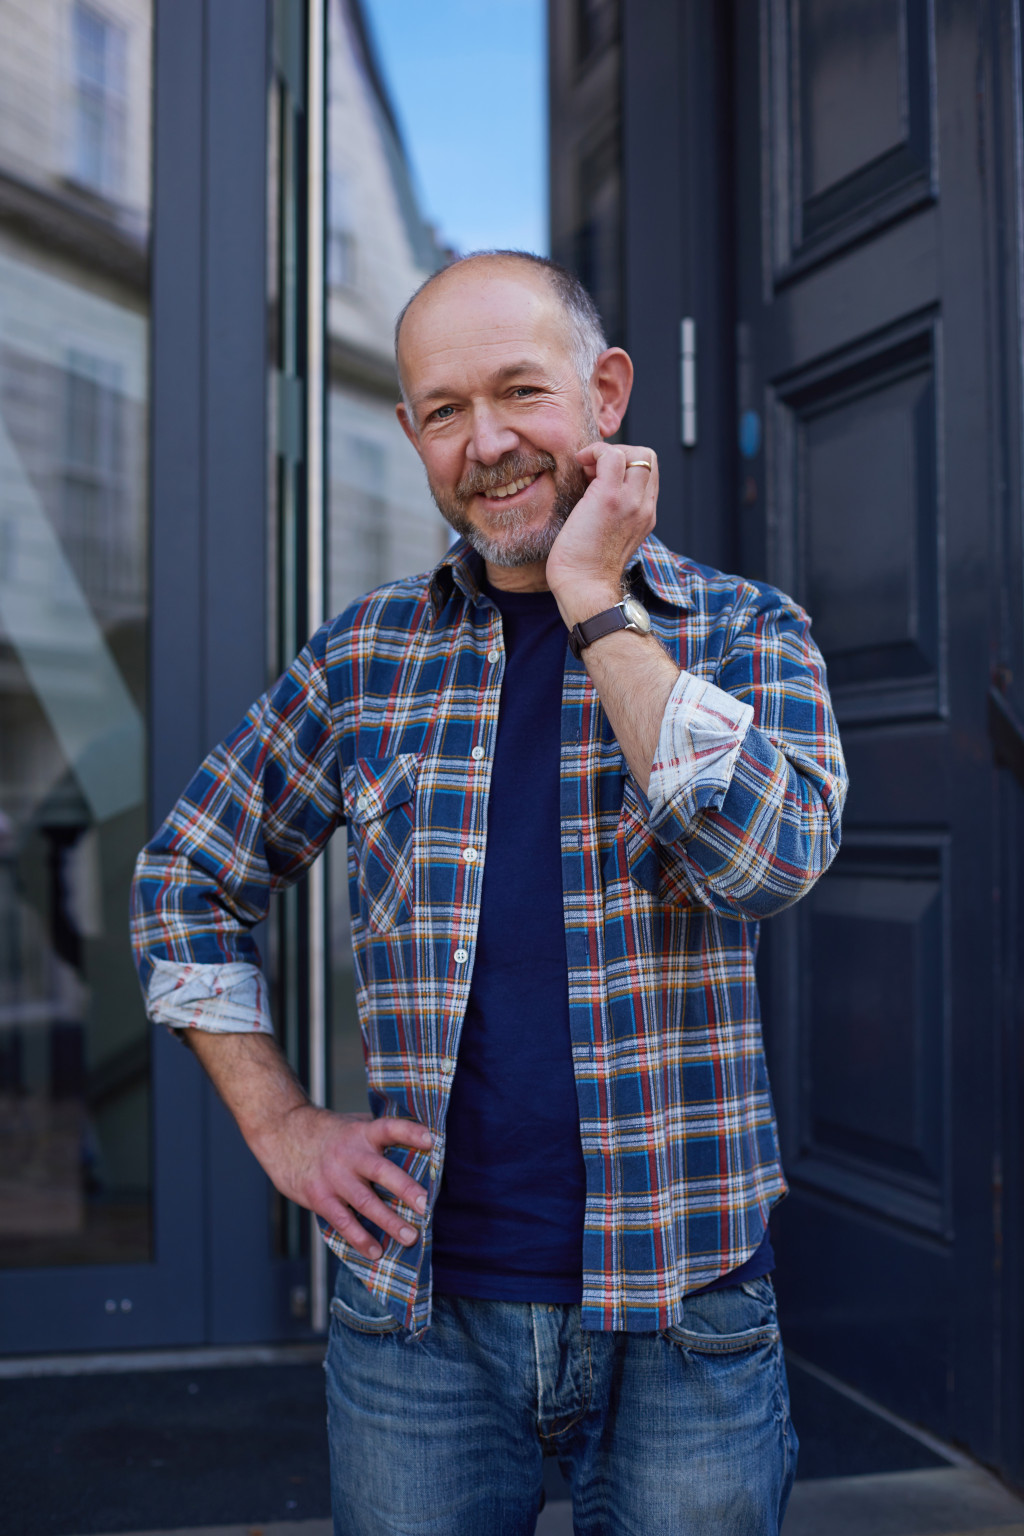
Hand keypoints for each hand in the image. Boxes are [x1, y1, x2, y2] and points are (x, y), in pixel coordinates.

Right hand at [253, 1103, 432, 1261]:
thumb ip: (379, 1134)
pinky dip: (360, 1238)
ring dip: (389, 1222)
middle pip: (382, 1171)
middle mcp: (350, 1154)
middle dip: (406, 1189)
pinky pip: (343, 1221)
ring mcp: (334, 1177)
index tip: (431, 1140)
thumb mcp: (353, 1124)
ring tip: (411, 1237)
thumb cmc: (327, 1132)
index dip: (410, 1133)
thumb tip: (418, 1144)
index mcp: (362, 1132)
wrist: (281, 1133)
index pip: (389, 1128)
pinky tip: (376, 1251)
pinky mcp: (319, 1197)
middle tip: (427, 1205)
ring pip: (366, 1202)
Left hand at [546, 442, 658, 626]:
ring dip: (607, 452)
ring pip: (635, 453)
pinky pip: (611, 455)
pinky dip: (594, 452)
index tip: (599, 476)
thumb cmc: (586, 567)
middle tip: (593, 471)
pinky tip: (580, 466)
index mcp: (645, 515)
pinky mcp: (609, 498)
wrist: (584, 587)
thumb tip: (593, 487)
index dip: (626, 464)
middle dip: (619, 453)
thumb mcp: (609, 535)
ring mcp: (630, 501)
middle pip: (648, 457)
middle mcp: (644, 507)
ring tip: (587, 471)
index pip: (648, 472)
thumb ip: (612, 513)